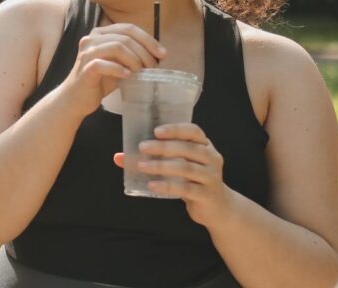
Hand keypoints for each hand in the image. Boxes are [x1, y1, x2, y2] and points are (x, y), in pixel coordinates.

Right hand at [60, 23, 165, 115]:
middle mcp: (91, 39)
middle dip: (144, 52)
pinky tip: (128, 77)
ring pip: (116, 47)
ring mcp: (86, 53)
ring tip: (142, 73)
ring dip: (135, 60)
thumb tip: (159, 55)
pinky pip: (103, 64)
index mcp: (100, 33)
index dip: (148, 39)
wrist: (77, 99)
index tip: (162, 54)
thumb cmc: (100, 81)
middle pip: (125, 37)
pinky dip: (119, 70)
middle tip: (154, 68)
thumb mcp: (119, 64)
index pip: (128, 28)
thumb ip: (133, 55)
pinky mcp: (84, 68)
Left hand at [112, 123, 230, 226]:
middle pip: (187, 148)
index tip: (156, 131)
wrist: (218, 208)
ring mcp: (211, 177)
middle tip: (142, 147)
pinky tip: (152, 185)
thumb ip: (155, 159)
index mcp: (206, 146)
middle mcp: (212, 158)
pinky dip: (167, 186)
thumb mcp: (179, 167)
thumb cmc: (194, 181)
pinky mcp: (207, 195)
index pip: (194, 131)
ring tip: (142, 166)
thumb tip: (119, 157)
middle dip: (163, 147)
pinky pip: (185, 188)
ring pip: (185, 168)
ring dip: (161, 166)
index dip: (175, 129)